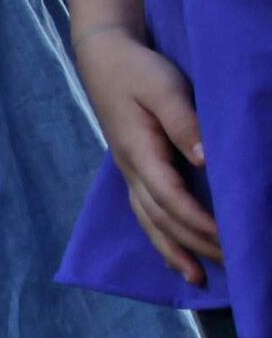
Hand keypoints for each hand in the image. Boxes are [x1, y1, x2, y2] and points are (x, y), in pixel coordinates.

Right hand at [74, 21, 226, 286]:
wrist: (104, 57)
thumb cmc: (138, 69)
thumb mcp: (164, 87)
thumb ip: (184, 123)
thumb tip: (206, 160)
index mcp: (138, 151)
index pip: (170, 197)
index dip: (199, 221)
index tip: (228, 238)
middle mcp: (131, 169)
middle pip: (162, 218)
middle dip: (196, 244)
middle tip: (233, 265)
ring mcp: (129, 172)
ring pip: (150, 222)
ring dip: (174, 251)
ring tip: (198, 279)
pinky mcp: (134, 169)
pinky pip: (146, 213)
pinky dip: (161, 238)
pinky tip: (175, 253)